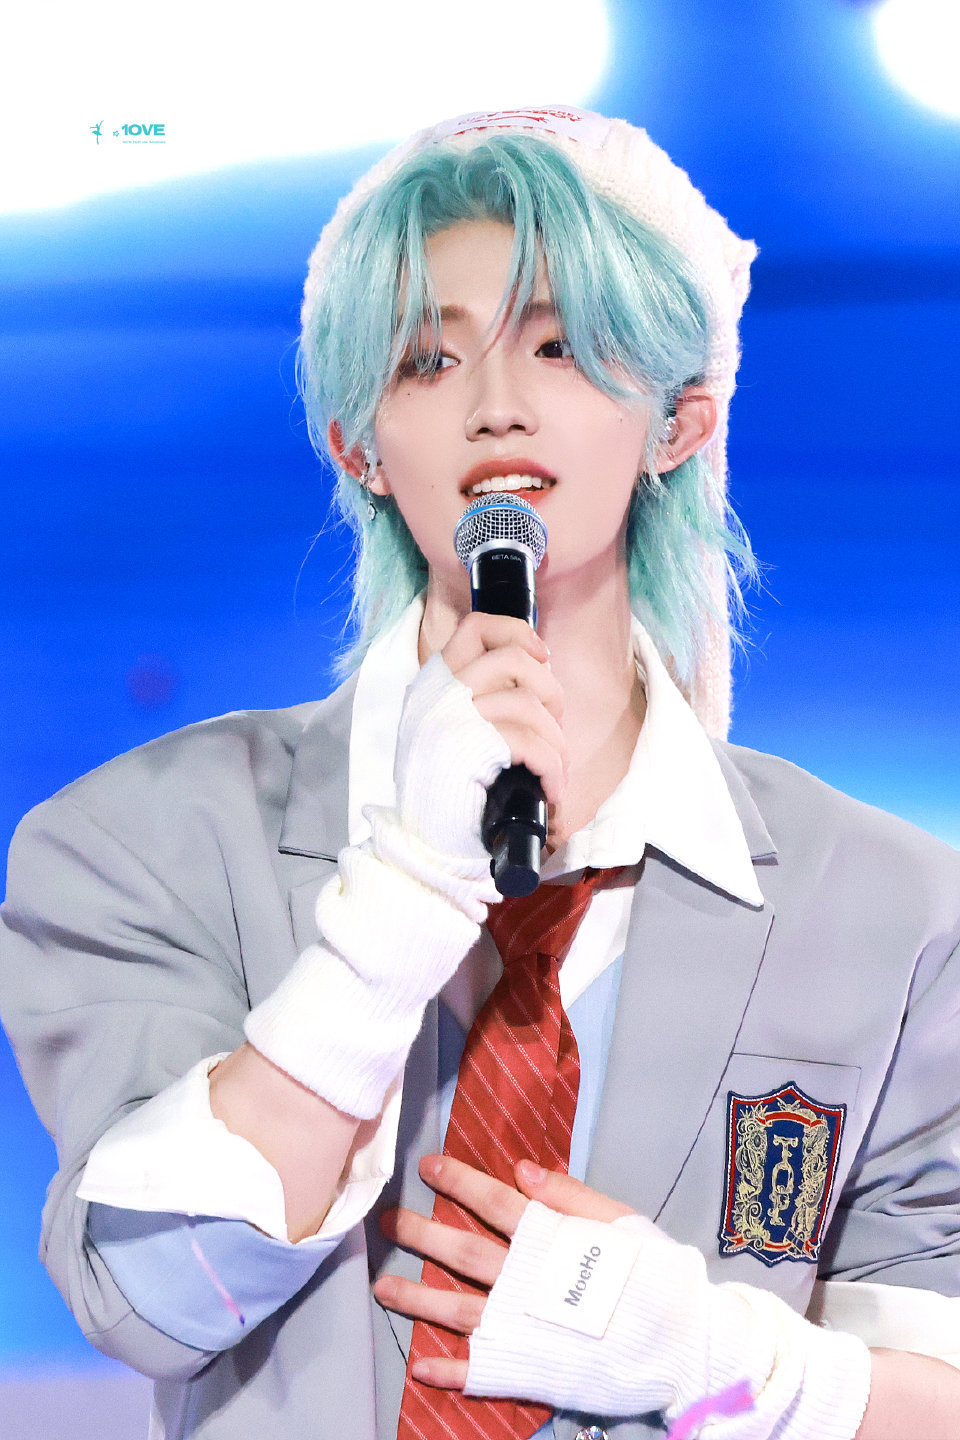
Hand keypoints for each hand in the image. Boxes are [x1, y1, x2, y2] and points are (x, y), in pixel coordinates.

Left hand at [372, 1153, 632, 1388]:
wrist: (682, 1342)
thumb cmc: (655, 1274)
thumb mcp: (619, 1219)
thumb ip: (568, 1194)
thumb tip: (519, 1168)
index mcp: (546, 1237)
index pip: (490, 1201)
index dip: (457, 1181)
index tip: (427, 1166)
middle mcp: (522, 1279)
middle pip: (460, 1251)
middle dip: (420, 1233)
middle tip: (387, 1220)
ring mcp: (518, 1327)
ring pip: (454, 1308)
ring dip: (415, 1299)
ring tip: (381, 1287)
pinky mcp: (525, 1369)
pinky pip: (477, 1370)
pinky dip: (446, 1369)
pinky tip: (419, 1365)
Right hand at [441, 613, 567, 807]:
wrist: (420, 842)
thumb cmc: (444, 790)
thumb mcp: (445, 730)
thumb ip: (475, 699)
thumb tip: (534, 673)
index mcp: (432, 684)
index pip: (476, 628)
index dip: (516, 633)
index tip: (541, 656)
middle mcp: (437, 694)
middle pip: (512, 659)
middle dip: (549, 689)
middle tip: (553, 721)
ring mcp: (451, 719)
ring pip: (528, 703)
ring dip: (556, 739)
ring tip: (556, 768)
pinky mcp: (470, 750)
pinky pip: (532, 745)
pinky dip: (553, 769)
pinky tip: (552, 789)